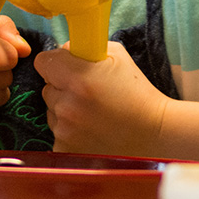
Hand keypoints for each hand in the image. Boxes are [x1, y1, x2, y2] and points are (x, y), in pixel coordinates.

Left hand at [36, 41, 168, 157]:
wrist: (155, 134)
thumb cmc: (138, 93)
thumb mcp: (116, 56)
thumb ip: (83, 49)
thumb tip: (62, 51)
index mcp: (77, 78)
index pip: (43, 62)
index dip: (55, 64)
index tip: (66, 69)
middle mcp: (67, 105)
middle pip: (47, 89)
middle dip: (62, 88)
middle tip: (88, 94)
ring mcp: (65, 130)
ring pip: (52, 112)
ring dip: (65, 111)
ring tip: (93, 115)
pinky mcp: (66, 149)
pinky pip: (57, 134)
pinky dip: (70, 133)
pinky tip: (91, 132)